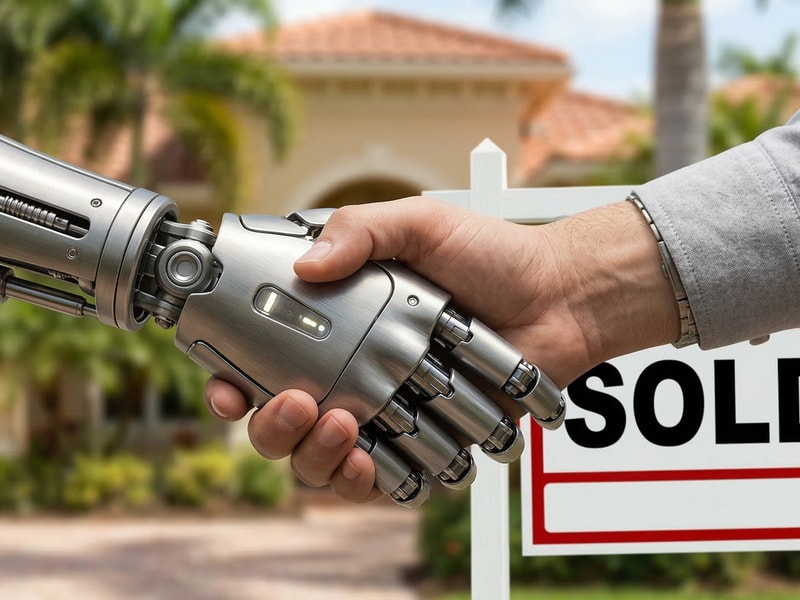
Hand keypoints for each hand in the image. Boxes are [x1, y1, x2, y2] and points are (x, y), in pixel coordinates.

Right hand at [205, 197, 678, 502]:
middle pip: (283, 423)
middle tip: (296, 403)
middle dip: (272, 428)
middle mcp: (353, 373)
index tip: (228, 387)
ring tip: (345, 427)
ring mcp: (387, 413)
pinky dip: (365, 483)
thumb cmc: (492, 256)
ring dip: (315, 458)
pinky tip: (369, 464)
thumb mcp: (420, 223)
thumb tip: (304, 268)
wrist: (561, 297)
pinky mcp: (425, 443)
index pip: (264, 361)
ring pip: (321, 461)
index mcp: (338, 325)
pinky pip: (380, 482)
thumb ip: (360, 230)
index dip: (232, 380)